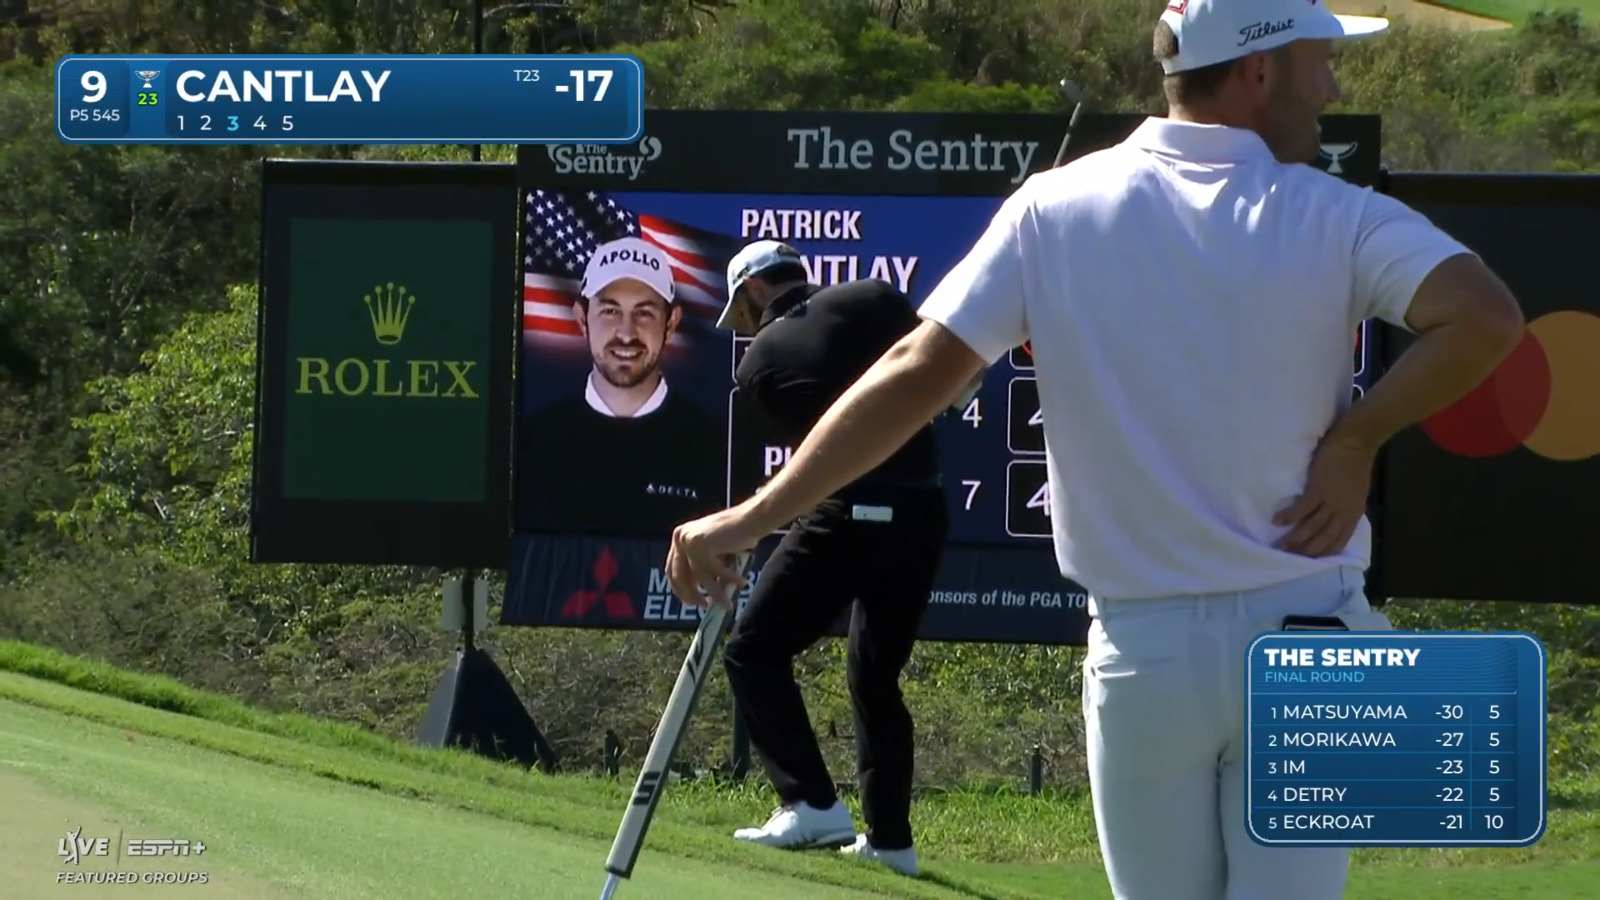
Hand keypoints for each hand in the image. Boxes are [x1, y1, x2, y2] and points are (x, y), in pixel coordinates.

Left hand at [666, 506, 762, 607]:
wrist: (751, 518)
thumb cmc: (737, 535)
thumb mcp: (713, 553)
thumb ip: (703, 569)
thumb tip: (701, 598)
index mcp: (680, 537)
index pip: (672, 569)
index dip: (680, 588)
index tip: (691, 601)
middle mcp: (681, 537)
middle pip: (680, 576)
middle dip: (692, 594)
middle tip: (705, 606)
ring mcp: (690, 541)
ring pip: (700, 577)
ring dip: (715, 593)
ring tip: (726, 604)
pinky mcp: (702, 545)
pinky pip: (715, 571)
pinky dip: (729, 579)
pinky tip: (741, 583)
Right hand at [1273, 434, 1376, 557]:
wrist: (1355, 442)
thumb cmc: (1355, 463)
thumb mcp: (1356, 492)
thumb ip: (1345, 507)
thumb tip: (1331, 518)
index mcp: (1354, 514)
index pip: (1338, 542)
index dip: (1322, 554)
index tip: (1306, 560)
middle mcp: (1343, 513)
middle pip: (1323, 539)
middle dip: (1305, 551)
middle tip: (1288, 557)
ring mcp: (1331, 502)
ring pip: (1311, 528)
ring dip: (1294, 539)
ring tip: (1279, 546)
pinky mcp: (1318, 490)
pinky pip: (1301, 509)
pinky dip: (1288, 517)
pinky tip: (1277, 522)